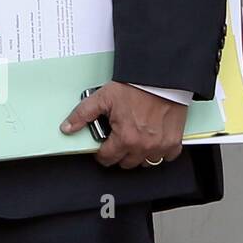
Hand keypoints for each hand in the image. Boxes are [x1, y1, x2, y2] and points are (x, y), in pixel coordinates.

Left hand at [60, 81, 186, 168]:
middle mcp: (144, 146)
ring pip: (146, 162)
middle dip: (118, 154)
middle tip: (117, 141)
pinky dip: (159, 152)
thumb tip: (67, 128)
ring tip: (133, 140)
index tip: (102, 147)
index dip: (101, 153)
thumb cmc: (135, 87)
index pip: (108, 159)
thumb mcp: (102, 98)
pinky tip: (152, 141)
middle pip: (126, 163)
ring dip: (138, 155)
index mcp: (125, 138)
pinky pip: (167, 156)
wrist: (159, 78)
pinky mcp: (174, 141)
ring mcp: (161, 145)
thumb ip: (82, 115)